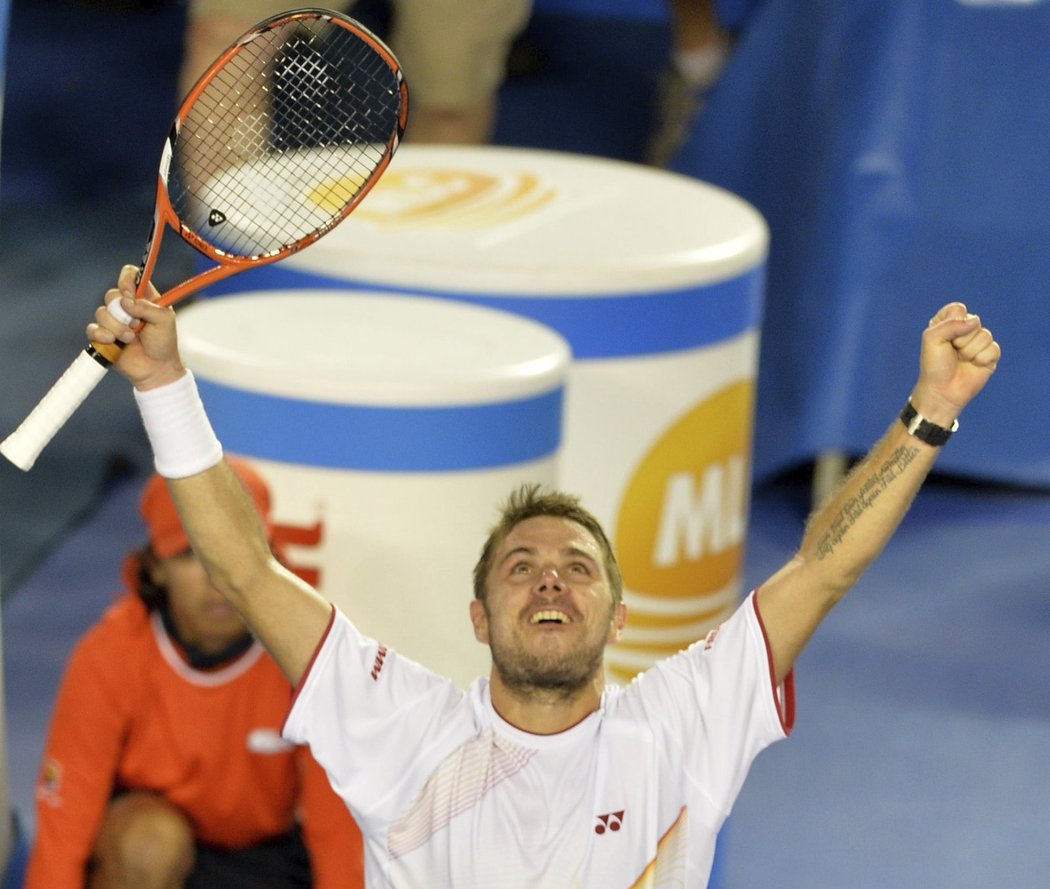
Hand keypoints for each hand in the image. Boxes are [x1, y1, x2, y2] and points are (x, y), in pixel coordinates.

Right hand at [86, 265, 185, 389]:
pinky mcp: (102, 335)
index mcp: (143, 298)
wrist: (156, 369)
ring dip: (117, 327)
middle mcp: (126, 307)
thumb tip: (126, 301)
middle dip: (122, 311)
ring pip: (101, 312)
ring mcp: (113, 321)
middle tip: (136, 324)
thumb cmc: (164, 343)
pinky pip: (92, 328)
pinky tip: (114, 342)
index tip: (130, 293)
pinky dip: (102, 334)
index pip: (130, 275)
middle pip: (112, 294)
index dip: (127, 279)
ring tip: (130, 338)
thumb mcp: (165, 321)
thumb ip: (148, 307)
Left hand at [911, 302, 1000, 424]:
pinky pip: (993, 349)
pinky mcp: (990, 355)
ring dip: (970, 351)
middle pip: (974, 320)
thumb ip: (951, 324)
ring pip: (985, 335)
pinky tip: (973, 366)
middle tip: (952, 352)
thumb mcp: (932, 338)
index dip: (952, 322)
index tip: (942, 337)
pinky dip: (981, 359)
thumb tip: (975, 322)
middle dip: (961, 339)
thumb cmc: (934, 365)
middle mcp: (964, 330)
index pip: (958, 308)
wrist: (942, 390)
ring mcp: (978, 343)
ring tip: (961, 360)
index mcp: (948, 323)